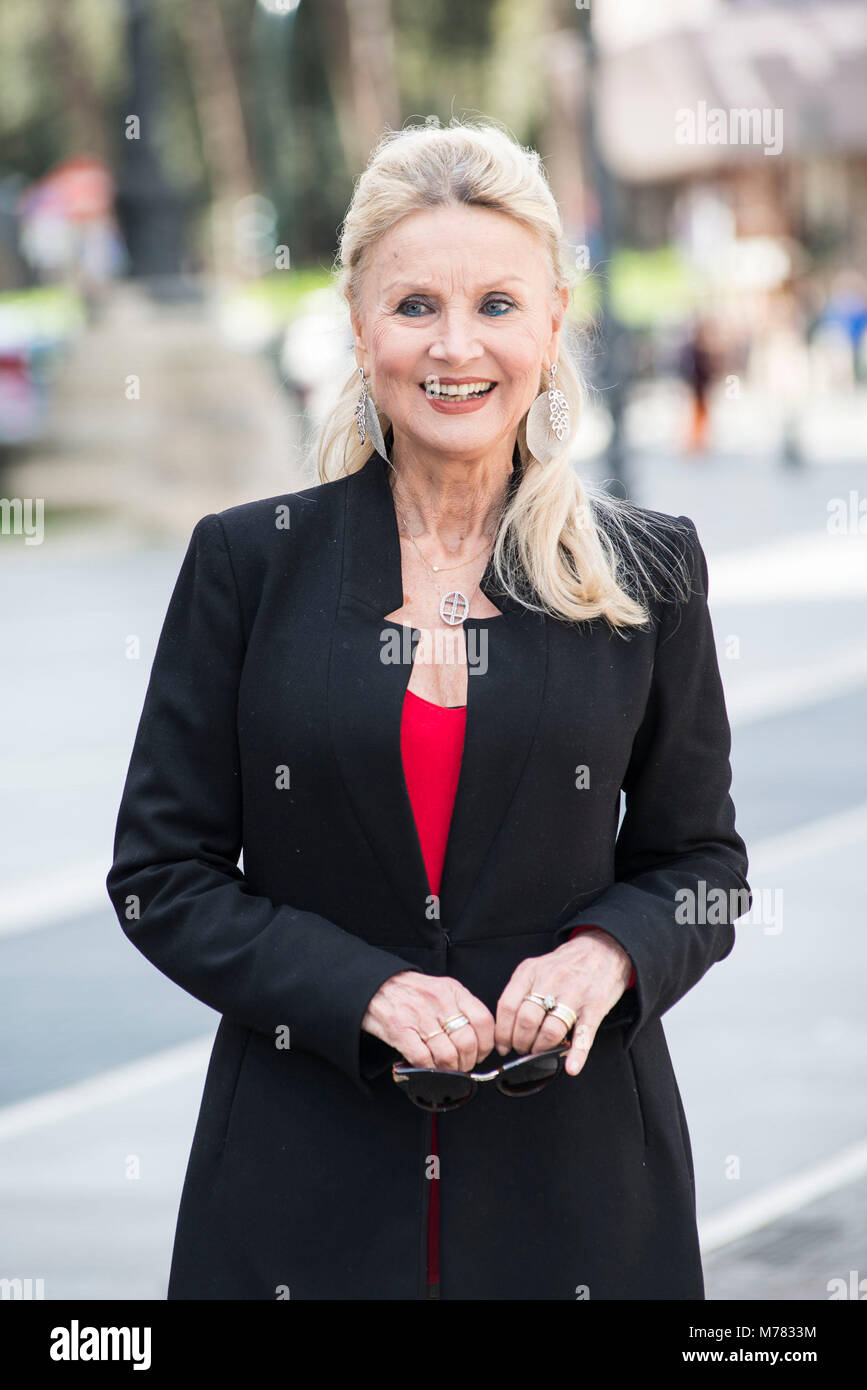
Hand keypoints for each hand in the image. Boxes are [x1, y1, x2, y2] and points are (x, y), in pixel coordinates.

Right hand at [362, 971, 494, 1071]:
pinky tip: (428, 1067)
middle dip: (468, 1062)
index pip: (483, 1021)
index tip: (481, 1053)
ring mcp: (419, 1017)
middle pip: (467, 1042)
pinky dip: (429, 1070)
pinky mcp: (400, 1031)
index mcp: (452, 991)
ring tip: (446, 1069)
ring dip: (450, 1069)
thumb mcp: (440, 988)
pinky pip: (424, 1060)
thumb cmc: (409, 990)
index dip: (486, 1044)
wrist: (374, 985)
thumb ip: (460, 1007)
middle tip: (463, 1065)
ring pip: (448, 1055)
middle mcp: (438, 1002)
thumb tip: (478, 1037)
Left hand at [494, 930, 632, 1076]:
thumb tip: (506, 1026)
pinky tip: (571, 1067)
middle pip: (526, 1021)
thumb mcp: (536, 968)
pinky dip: (577, 1053)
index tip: (503, 1045)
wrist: (603, 948)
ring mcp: (574, 994)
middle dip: (521, 1043)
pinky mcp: (595, 1006)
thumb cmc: (566, 964)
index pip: (507, 1006)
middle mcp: (550, 981)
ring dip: (541, 1049)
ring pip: (550, 1030)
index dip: (502, 1032)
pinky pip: (584, 1033)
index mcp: (531, 972)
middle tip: (523, 1049)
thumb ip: (521, 992)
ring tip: (540, 1052)